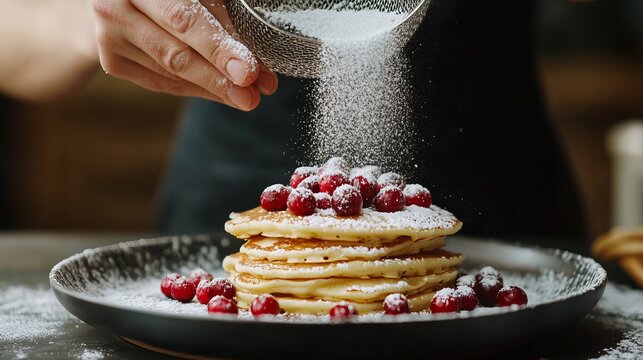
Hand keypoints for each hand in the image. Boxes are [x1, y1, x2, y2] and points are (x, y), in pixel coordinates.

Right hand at [91, 0, 276, 110]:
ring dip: (214, 87)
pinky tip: (222, 94)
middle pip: (175, 54)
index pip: (184, 19)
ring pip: (171, 73)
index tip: (248, 70)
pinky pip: (162, 83)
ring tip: (248, 96)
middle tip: (253, 94)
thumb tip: (253, 53)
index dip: (219, 47)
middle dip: (219, 77)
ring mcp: (109, 39)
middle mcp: (115, 10)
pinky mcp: (113, 62)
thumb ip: (216, 13)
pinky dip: (197, 89)